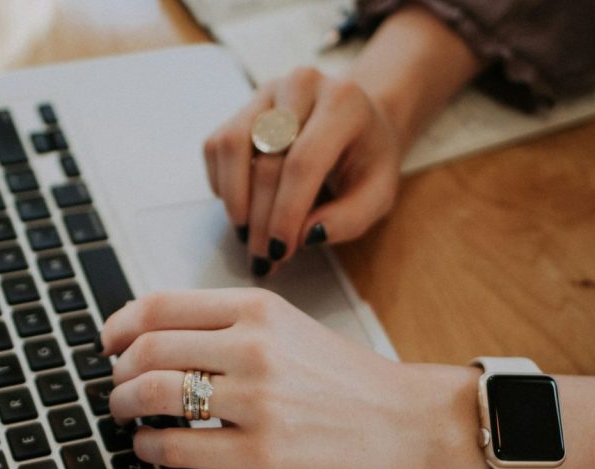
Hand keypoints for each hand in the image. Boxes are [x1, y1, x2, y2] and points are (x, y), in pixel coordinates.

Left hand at [99, 288, 485, 468]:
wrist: (405, 420)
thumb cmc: (345, 376)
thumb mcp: (287, 326)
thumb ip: (227, 324)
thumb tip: (156, 335)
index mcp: (256, 308)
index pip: (160, 305)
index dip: (119, 325)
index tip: (108, 342)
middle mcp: (254, 347)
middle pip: (148, 349)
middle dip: (117, 371)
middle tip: (115, 385)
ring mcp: (258, 400)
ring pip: (155, 394)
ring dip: (124, 406)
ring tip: (125, 414)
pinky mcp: (263, 452)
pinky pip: (180, 447)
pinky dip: (149, 448)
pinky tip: (148, 448)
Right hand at [203, 68, 400, 275]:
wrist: (358, 120)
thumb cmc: (367, 160)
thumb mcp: (378, 194)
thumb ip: (349, 219)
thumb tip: (305, 236)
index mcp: (343, 103)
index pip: (303, 162)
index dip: (286, 212)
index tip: (280, 251)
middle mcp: (302, 86)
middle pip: (267, 160)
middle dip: (261, 219)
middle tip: (263, 256)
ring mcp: (267, 92)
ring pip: (232, 146)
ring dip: (234, 199)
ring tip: (247, 233)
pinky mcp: (243, 106)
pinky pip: (216, 146)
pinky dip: (222, 183)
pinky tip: (243, 205)